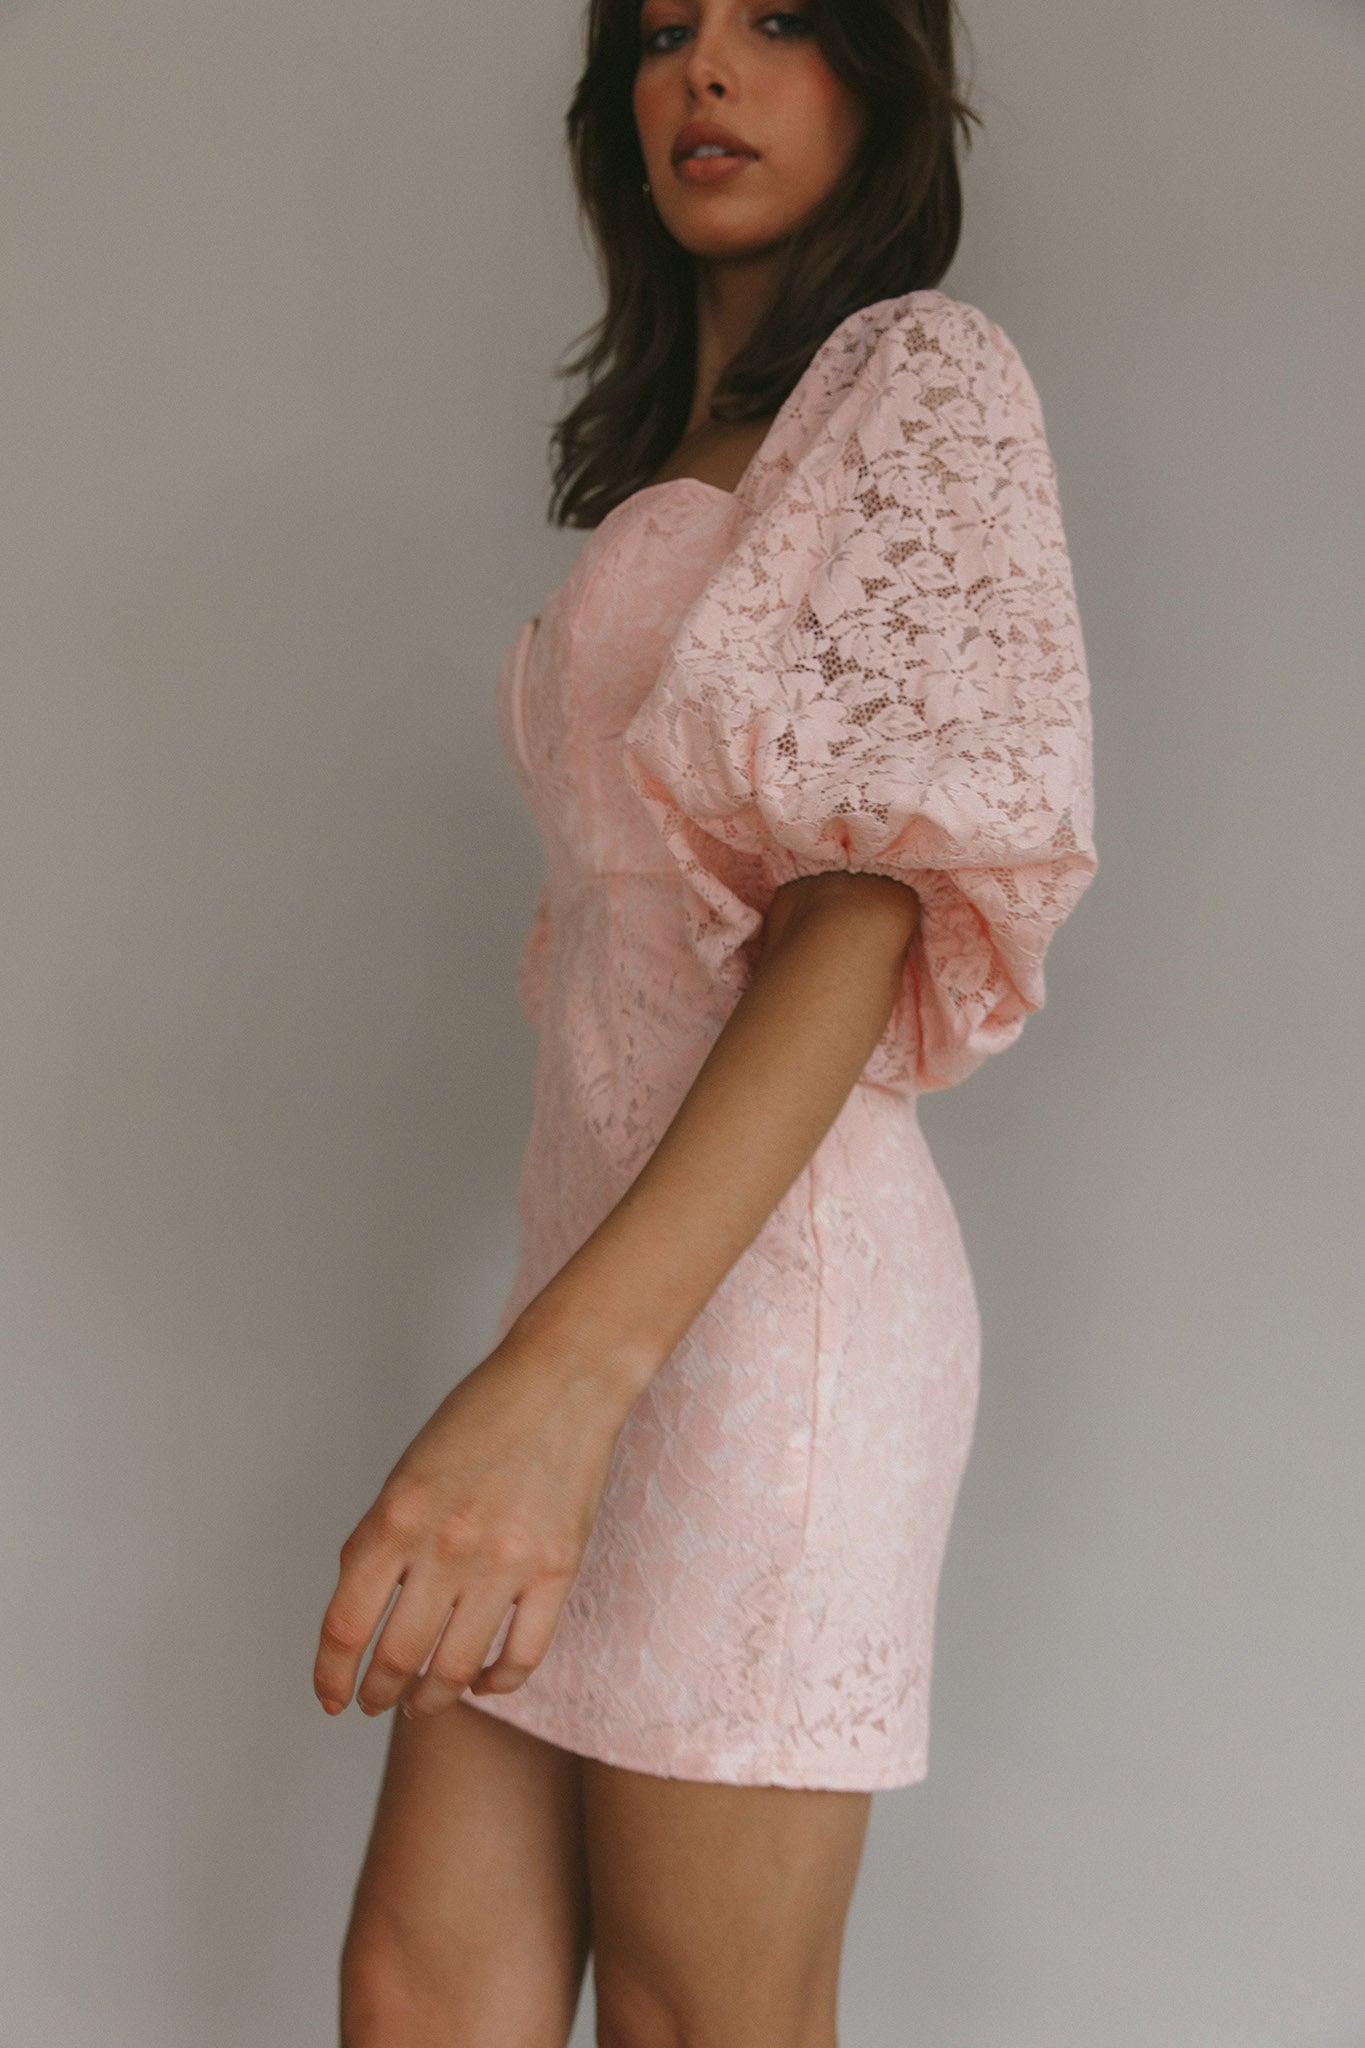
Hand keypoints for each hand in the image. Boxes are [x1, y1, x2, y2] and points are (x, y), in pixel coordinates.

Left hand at [312, 1330, 636, 1719]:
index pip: (346, 1625)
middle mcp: (446, 1546)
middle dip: (379, 1693)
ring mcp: (505, 1562)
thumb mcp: (407, 1472)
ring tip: (424, 1702)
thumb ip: (379, 1540)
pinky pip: (522, 1656)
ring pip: (456, 1669)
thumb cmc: (481, 1417)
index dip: (331, 1674)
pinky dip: (498, 1683)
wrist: (563, 1380)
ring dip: (433, 1699)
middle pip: (397, 1657)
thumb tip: (359, 1611)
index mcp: (397, 1517)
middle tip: (377, 1701)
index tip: (331, 1696)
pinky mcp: (557, 1570)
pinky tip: (486, 1681)